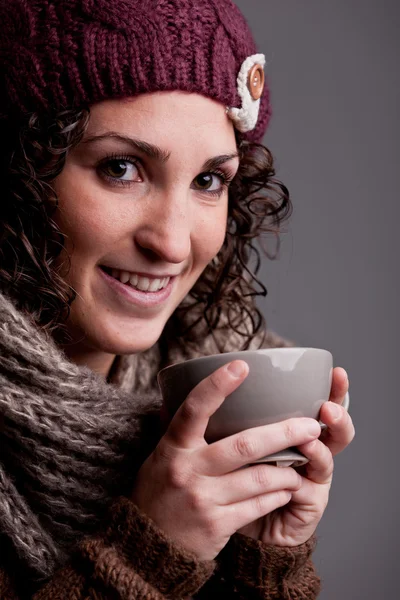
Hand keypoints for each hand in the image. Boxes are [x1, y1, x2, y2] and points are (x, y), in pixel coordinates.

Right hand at [131, 361, 322, 560]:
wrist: (148, 548)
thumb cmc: (160, 491)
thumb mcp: (161, 456)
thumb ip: (178, 428)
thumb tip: (187, 388)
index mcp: (174, 447)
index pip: (194, 409)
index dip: (217, 385)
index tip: (241, 365)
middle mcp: (188, 470)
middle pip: (244, 445)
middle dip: (283, 433)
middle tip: (310, 425)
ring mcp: (203, 499)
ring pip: (259, 477)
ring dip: (287, 470)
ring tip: (301, 462)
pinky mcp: (218, 525)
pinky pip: (259, 504)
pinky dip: (278, 494)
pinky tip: (286, 488)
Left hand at [237, 367, 354, 546]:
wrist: (232, 520)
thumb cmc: (232, 474)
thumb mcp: (234, 438)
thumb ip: (240, 414)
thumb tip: (229, 375)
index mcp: (295, 432)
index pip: (321, 405)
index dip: (333, 390)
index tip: (336, 371)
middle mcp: (309, 452)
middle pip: (335, 429)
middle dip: (338, 413)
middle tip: (328, 406)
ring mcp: (312, 479)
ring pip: (327, 457)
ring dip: (319, 447)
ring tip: (312, 435)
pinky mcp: (308, 505)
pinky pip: (307, 489)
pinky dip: (299, 480)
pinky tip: (295, 473)